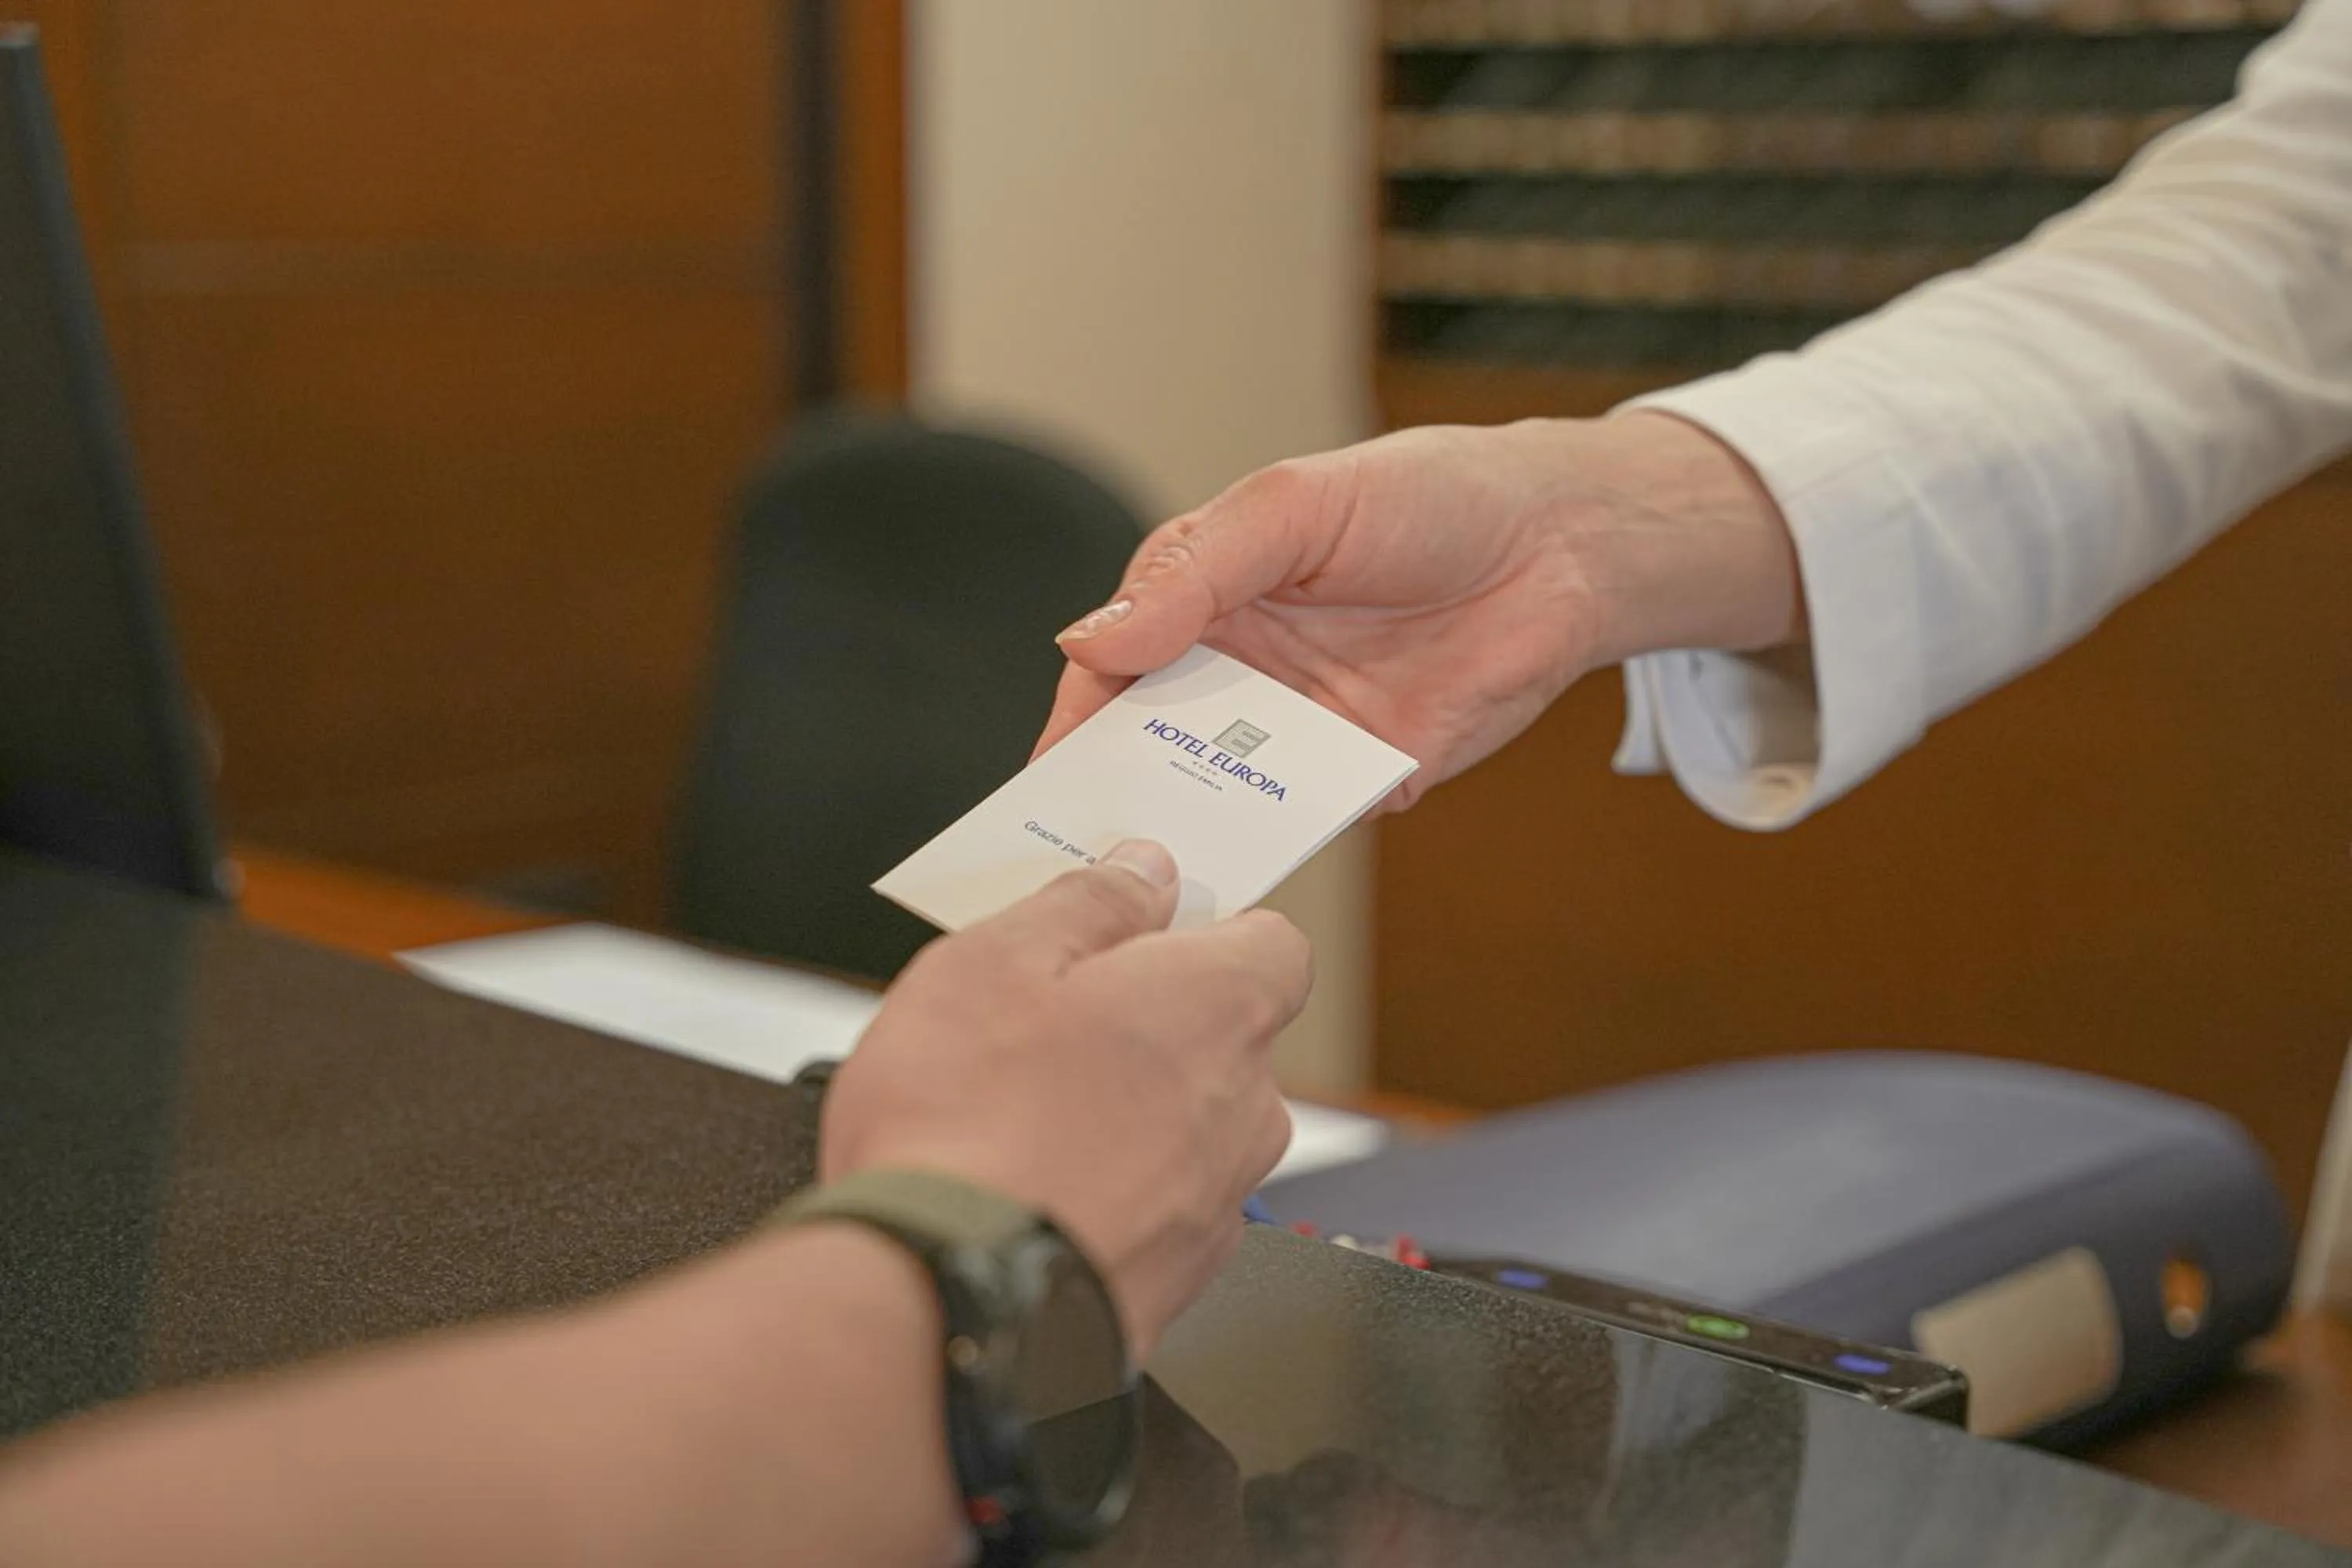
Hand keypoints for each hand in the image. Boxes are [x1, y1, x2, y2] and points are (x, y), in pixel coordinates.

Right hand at [820, 842, 1310, 1359]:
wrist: (946, 1309)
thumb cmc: (963, 1131)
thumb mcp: (993, 961)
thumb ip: (1087, 903)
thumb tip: (1140, 872)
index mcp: (1217, 1005)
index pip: (1273, 942)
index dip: (1207, 928)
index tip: (1138, 926)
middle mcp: (1244, 1103)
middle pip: (1223, 1036)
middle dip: (1149, 1023)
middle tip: (1044, 1023)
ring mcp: (1219, 1200)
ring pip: (1190, 1126)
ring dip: (1128, 1112)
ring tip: (1020, 1116)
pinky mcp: (1180, 1278)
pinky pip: (1159, 1205)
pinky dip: (1110, 1191)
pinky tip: (1031, 1189)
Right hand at [1036, 412, 1801, 808]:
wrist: (1559, 544)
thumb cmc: (1424, 496)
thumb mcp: (1293, 507)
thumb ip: (1193, 572)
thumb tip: (1090, 639)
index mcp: (1204, 599)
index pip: (1111, 672)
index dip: (1072, 725)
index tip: (1040, 783)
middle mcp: (1239, 672)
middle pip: (1150, 749)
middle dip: (1109, 801)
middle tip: (1063, 863)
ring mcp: (1299, 730)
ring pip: (1217, 797)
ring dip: (1182, 838)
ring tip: (1140, 894)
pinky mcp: (1364, 777)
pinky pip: (1300, 822)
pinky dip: (1266, 850)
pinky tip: (1234, 882)